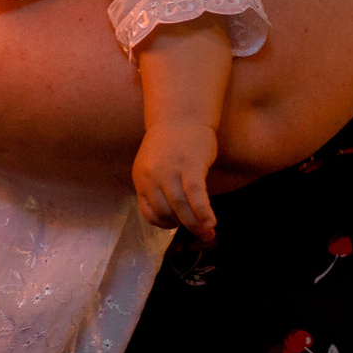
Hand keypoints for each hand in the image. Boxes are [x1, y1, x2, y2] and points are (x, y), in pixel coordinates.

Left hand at [133, 118, 221, 238]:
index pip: (149, 212)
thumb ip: (157, 188)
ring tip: (208, 234)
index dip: (164, 224)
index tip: (177, 225)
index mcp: (141, 178)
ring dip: (195, 225)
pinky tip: (211, 223)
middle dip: (183, 227)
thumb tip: (173, 216)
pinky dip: (203, 213)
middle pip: (165, 213)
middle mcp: (152, 176)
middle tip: (198, 235)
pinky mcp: (190, 166)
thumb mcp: (153, 166)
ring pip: (181, 208)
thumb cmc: (170, 145)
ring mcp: (170, 171)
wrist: (180, 116)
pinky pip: (196, 197)